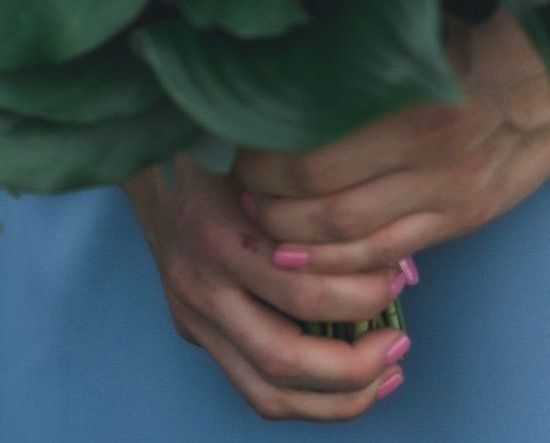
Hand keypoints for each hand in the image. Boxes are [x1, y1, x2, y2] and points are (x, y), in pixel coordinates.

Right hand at [126, 153, 411, 419]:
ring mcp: (193, 317)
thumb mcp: (263, 156)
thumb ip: (312, 196)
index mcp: (222, 238)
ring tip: (382, 379)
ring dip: (333, 400)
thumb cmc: (224, 149)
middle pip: (283, 358)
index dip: (360, 301)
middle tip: (399, 346)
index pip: (300, 295)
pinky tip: (344, 385)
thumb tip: (392, 240)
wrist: (150, 156)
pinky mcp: (193, 332)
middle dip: (352, 366)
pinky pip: (251, 385)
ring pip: (266, 391)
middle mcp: (203, 288)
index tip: (399, 282)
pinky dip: (304, 397)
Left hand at [236, 8, 549, 274]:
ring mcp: (449, 194)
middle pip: (321, 205)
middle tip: (240, 187)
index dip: (262, 159)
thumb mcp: (420, 22)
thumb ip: (358, 44)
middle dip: (269, 205)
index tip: (236, 144)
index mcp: (412, 102)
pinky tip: (312, 254)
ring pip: (350, 240)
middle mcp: (429, 157)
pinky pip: (390, 254)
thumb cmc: (484, 24)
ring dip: (296, 240)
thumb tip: (283, 49)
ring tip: (263, 224)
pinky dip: (343, 263)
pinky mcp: (465, 218)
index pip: (309, 153)